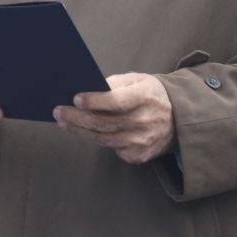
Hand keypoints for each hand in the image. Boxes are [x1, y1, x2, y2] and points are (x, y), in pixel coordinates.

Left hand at [54, 72, 174, 164]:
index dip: (96, 101)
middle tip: (58, 112)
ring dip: (79, 130)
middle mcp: (145, 121)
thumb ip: (116, 83)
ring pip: (103, 138)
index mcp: (146, 97)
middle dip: (77, 117)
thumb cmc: (150, 95)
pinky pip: (111, 149)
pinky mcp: (139, 155)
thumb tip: (90, 87)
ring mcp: (142, 141)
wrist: (178, 120)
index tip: (76, 98)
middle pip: (104, 123)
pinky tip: (84, 131)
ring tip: (63, 122)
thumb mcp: (138, 80)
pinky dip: (96, 139)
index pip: (118, 101)